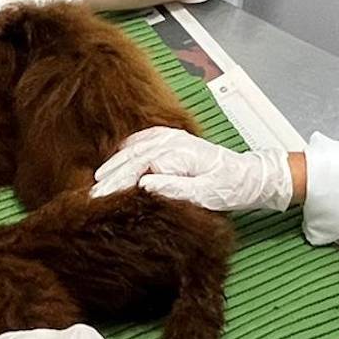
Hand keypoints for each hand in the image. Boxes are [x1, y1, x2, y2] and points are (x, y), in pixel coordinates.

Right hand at [91, 127, 294, 211]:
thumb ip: (173, 188)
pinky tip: (117, 161)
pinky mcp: (173, 142)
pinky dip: (126, 151)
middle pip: (130, 156)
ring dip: (115, 164)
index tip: (96, 199)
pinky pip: (143, 143)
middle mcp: (171, 141)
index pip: (135, 167)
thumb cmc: (229, 189)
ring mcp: (172, 139)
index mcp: (176, 153)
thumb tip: (143, 185)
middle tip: (88, 197)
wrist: (250, 177)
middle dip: (109, 176)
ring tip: (97, 183)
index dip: (114, 183)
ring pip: (134, 149)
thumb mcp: (204, 195)